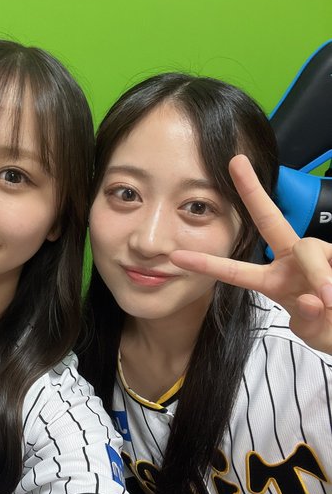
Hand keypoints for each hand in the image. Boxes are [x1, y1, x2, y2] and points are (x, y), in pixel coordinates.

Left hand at [170, 154, 331, 354]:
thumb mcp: (315, 331)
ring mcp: (317, 254)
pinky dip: (330, 279)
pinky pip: (329, 258)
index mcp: (275, 281)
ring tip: (328, 301)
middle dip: (252, 191)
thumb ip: (308, 320)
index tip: (177, 256)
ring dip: (316, 274)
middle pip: (269, 220)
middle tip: (235, 163)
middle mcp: (291, 262)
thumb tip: (309, 300)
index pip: (236, 271)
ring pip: (306, 248)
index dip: (207, 264)